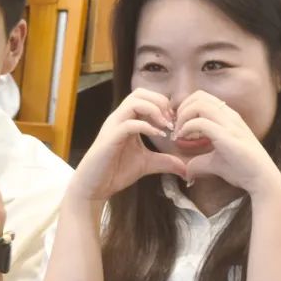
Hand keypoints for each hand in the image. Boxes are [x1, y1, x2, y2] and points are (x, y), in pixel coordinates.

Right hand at [69, 89, 187, 203]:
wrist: (95, 186)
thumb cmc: (116, 172)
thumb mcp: (147, 164)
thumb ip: (165, 161)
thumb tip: (186, 168)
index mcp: (127, 119)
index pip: (145, 97)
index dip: (163, 105)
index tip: (175, 122)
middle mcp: (119, 118)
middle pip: (140, 93)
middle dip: (160, 103)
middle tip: (171, 121)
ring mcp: (114, 126)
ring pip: (134, 102)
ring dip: (154, 111)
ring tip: (166, 126)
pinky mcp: (110, 138)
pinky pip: (130, 123)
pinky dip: (147, 127)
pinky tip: (158, 136)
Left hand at [171, 90, 280, 196]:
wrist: (262, 179)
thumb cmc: (242, 169)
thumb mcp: (215, 163)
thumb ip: (199, 163)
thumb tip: (186, 172)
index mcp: (228, 117)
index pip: (202, 98)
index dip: (185, 107)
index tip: (178, 125)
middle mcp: (229, 116)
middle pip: (199, 96)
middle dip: (181, 108)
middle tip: (176, 126)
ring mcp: (230, 124)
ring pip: (199, 104)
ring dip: (183, 116)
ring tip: (179, 132)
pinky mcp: (227, 136)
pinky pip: (201, 122)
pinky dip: (187, 127)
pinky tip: (183, 138)